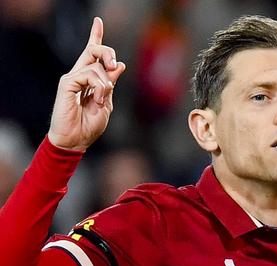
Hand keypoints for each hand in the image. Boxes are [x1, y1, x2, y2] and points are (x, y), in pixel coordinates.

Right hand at [48, 17, 125, 150]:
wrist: (76, 140)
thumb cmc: (90, 125)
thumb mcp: (107, 102)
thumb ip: (110, 84)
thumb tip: (118, 65)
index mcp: (90, 78)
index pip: (93, 53)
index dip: (96, 36)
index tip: (98, 21)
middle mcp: (80, 74)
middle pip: (95, 51)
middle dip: (107, 53)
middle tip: (114, 65)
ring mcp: (72, 78)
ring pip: (97, 67)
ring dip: (106, 85)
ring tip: (100, 101)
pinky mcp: (67, 83)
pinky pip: (89, 75)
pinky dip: (99, 88)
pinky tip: (96, 100)